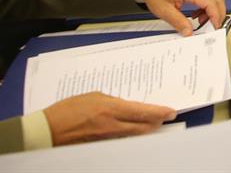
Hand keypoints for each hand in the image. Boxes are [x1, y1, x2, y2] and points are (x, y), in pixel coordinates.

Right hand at [44, 92, 175, 145]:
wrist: (46, 131)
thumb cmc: (66, 110)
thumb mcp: (93, 97)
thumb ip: (112, 101)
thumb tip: (126, 106)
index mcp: (110, 109)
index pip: (142, 112)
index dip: (160, 112)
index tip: (171, 112)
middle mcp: (111, 126)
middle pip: (143, 128)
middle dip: (157, 123)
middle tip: (166, 118)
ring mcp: (106, 139)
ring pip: (134, 137)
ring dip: (145, 130)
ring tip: (153, 124)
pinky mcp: (100, 147)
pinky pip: (121, 142)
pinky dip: (130, 137)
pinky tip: (134, 133)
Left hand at [134, 0, 225, 31]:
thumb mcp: (163, 10)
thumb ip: (178, 22)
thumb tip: (189, 32)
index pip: (210, 3)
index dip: (215, 16)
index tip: (215, 27)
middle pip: (217, 0)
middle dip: (219, 15)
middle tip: (214, 28)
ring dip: (214, 12)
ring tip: (203, 23)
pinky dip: (208, 8)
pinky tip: (197, 16)